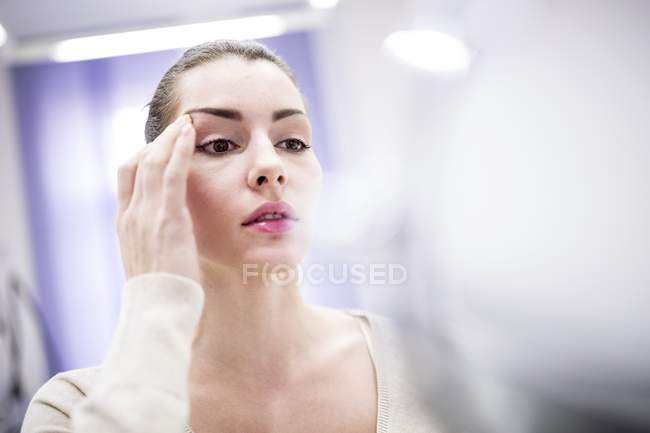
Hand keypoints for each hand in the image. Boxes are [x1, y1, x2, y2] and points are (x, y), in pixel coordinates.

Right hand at [116, 114, 200, 282]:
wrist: (158, 314)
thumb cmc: (164, 297)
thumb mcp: (155, 264)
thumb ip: (160, 243)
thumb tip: (174, 237)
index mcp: (126, 226)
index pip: (127, 179)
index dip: (142, 156)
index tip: (160, 145)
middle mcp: (130, 217)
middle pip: (135, 164)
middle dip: (155, 142)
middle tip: (176, 126)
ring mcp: (145, 216)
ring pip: (151, 163)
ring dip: (169, 139)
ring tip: (187, 123)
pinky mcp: (166, 219)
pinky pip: (170, 175)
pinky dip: (179, 150)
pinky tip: (190, 135)